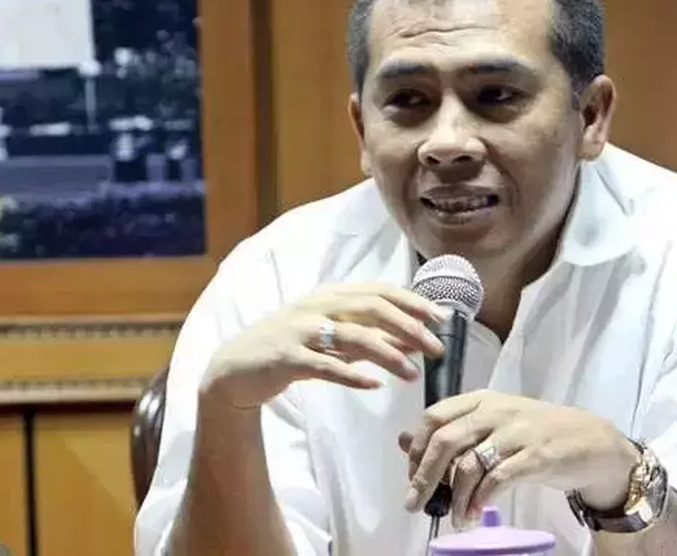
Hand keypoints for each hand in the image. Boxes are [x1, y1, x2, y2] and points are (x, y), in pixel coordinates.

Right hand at [200, 283, 449, 411]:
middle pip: (372, 308)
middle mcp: (317, 306)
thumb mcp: (332, 337)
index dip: (413, 302)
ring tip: (412, 374)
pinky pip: (325, 366)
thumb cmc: (291, 348)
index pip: (380, 290)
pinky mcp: (287, 358)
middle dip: (409, 327)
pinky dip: (352, 375)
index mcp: (331, 295)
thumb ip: (371, 336)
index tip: (441, 318)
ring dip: (388, 354)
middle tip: (436, 348)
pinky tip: (374, 386)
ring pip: (353, 337)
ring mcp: (300, 330)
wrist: (236, 368)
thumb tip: (415, 342)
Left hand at [398, 390, 638, 526]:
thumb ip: (452, 431)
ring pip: (469, 464)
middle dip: (424, 476)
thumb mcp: (492, 426)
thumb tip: (404, 441)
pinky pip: (497, 479)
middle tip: (415, 503)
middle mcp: (496, 410)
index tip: (411, 477)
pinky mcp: (536, 456)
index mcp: (482, 400)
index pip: (434, 417)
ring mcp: (517, 432)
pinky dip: (480, 500)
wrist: (592, 442)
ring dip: (456, 497)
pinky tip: (475, 512)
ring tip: (455, 517)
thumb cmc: (537, 434)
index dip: (416, 449)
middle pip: (445, 440)